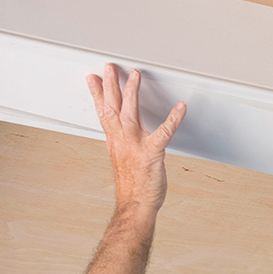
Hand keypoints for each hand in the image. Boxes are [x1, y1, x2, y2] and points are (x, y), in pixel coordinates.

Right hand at [86, 63, 186, 213]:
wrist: (136, 206)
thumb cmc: (133, 186)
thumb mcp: (121, 159)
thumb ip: (120, 141)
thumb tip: (118, 131)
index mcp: (115, 142)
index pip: (103, 113)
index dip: (97, 94)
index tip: (92, 78)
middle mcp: (122, 142)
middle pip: (113, 109)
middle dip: (110, 86)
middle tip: (109, 67)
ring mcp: (136, 147)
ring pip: (130, 115)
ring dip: (132, 94)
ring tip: (135, 76)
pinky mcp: (152, 154)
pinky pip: (164, 134)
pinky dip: (173, 119)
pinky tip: (180, 107)